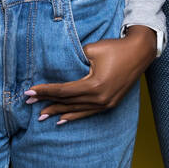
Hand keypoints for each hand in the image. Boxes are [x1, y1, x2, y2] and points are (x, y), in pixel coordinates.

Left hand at [24, 26, 155, 124]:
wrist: (140, 52)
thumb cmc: (115, 47)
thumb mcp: (91, 50)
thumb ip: (74, 60)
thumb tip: (58, 68)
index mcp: (94, 86)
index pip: (63, 91)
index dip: (45, 91)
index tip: (29, 92)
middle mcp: (100, 99)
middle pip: (68, 102)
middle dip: (47, 102)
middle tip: (29, 102)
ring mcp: (106, 104)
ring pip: (77, 110)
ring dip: (59, 112)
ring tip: (41, 116)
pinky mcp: (110, 104)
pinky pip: (88, 112)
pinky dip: (74, 115)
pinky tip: (62, 120)